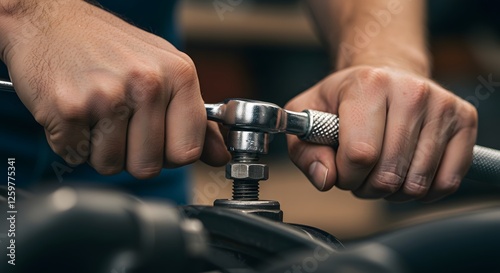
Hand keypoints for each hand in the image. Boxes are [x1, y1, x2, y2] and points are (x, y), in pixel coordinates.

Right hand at [1, 0, 229, 177]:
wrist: (49, 21)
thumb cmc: (109, 48)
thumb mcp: (164, 71)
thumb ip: (194, 117)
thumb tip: (221, 156)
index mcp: (179, 74)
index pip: (188, 151)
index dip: (169, 154)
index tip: (156, 138)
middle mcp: (147, 83)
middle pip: (148, 167)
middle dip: (130, 155)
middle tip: (118, 122)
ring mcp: (107, 95)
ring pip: (111, 166)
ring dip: (99, 149)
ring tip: (95, 113)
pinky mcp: (69, 108)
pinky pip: (75, 156)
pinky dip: (71, 142)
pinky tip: (74, 111)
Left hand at [285, 66, 477, 201]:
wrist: (384, 74)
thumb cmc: (344, 99)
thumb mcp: (309, 115)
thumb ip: (304, 150)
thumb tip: (326, 178)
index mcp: (369, 84)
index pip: (360, 154)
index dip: (345, 175)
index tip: (341, 167)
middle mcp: (411, 91)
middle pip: (389, 174)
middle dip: (367, 186)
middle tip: (361, 171)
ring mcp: (442, 105)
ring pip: (417, 183)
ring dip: (393, 191)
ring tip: (382, 169)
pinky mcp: (465, 120)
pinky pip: (448, 181)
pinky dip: (424, 191)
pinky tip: (407, 174)